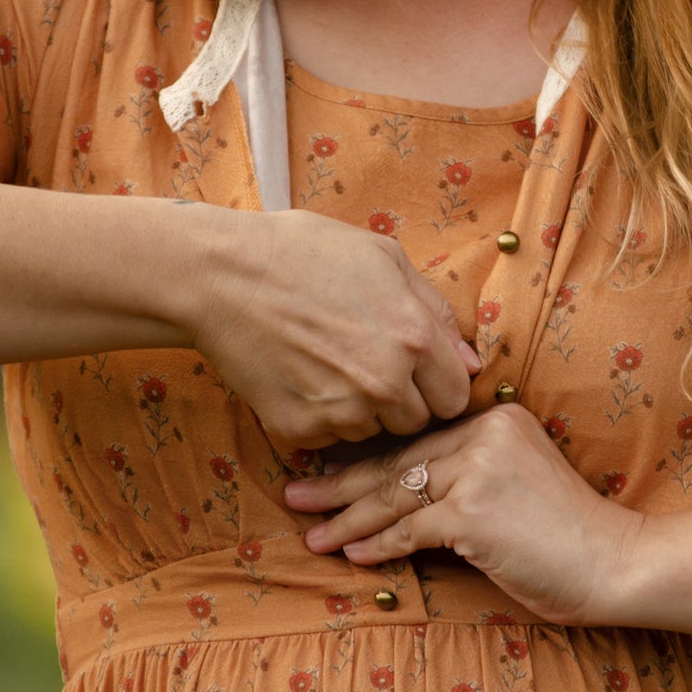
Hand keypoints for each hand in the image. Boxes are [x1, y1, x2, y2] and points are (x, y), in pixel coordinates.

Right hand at [191, 208, 482, 449]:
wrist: (220, 276)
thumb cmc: (304, 252)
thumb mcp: (384, 259)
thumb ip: (437, 312)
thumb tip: (471, 362)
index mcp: (415, 338)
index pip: (455, 396)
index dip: (438, 384)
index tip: (416, 370)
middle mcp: (385, 382)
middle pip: (416, 421)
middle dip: (400, 399)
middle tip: (363, 362)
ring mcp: (341, 411)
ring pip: (372, 432)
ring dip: (360, 410)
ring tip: (326, 362)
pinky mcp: (299, 430)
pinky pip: (328, 438)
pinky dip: (319, 417)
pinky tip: (299, 376)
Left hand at [281, 404, 645, 626]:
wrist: (615, 561)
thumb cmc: (566, 535)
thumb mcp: (516, 484)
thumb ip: (468, 475)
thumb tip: (399, 497)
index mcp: (495, 418)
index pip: (415, 440)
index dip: (366, 458)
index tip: (325, 469)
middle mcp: (485, 432)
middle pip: (396, 461)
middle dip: (339, 482)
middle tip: (294, 493)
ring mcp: (479, 468)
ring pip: (395, 494)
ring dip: (346, 517)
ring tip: (310, 532)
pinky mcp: (474, 509)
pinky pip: (410, 529)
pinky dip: (378, 544)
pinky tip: (351, 554)